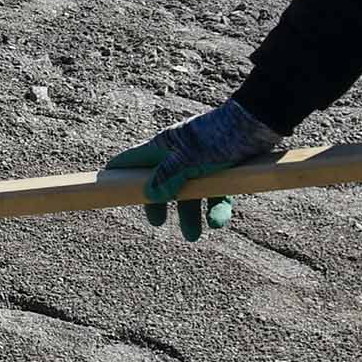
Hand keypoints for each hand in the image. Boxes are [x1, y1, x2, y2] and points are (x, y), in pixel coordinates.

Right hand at [108, 98, 280, 240]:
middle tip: (157, 222)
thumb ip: (168, 177)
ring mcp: (201, 164)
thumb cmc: (218, 137)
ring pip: (190, 194)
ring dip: (191, 215)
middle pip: (161, 184)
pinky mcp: (222, 171)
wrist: (257, 124)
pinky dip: (215, 209)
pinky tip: (217, 222)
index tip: (104, 186)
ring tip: (193, 236)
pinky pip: (214, 195)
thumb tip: (149, 195)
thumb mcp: (189, 159)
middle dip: (160, 204)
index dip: (117, 174)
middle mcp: (179, 155)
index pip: (131, 162)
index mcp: (164, 147)